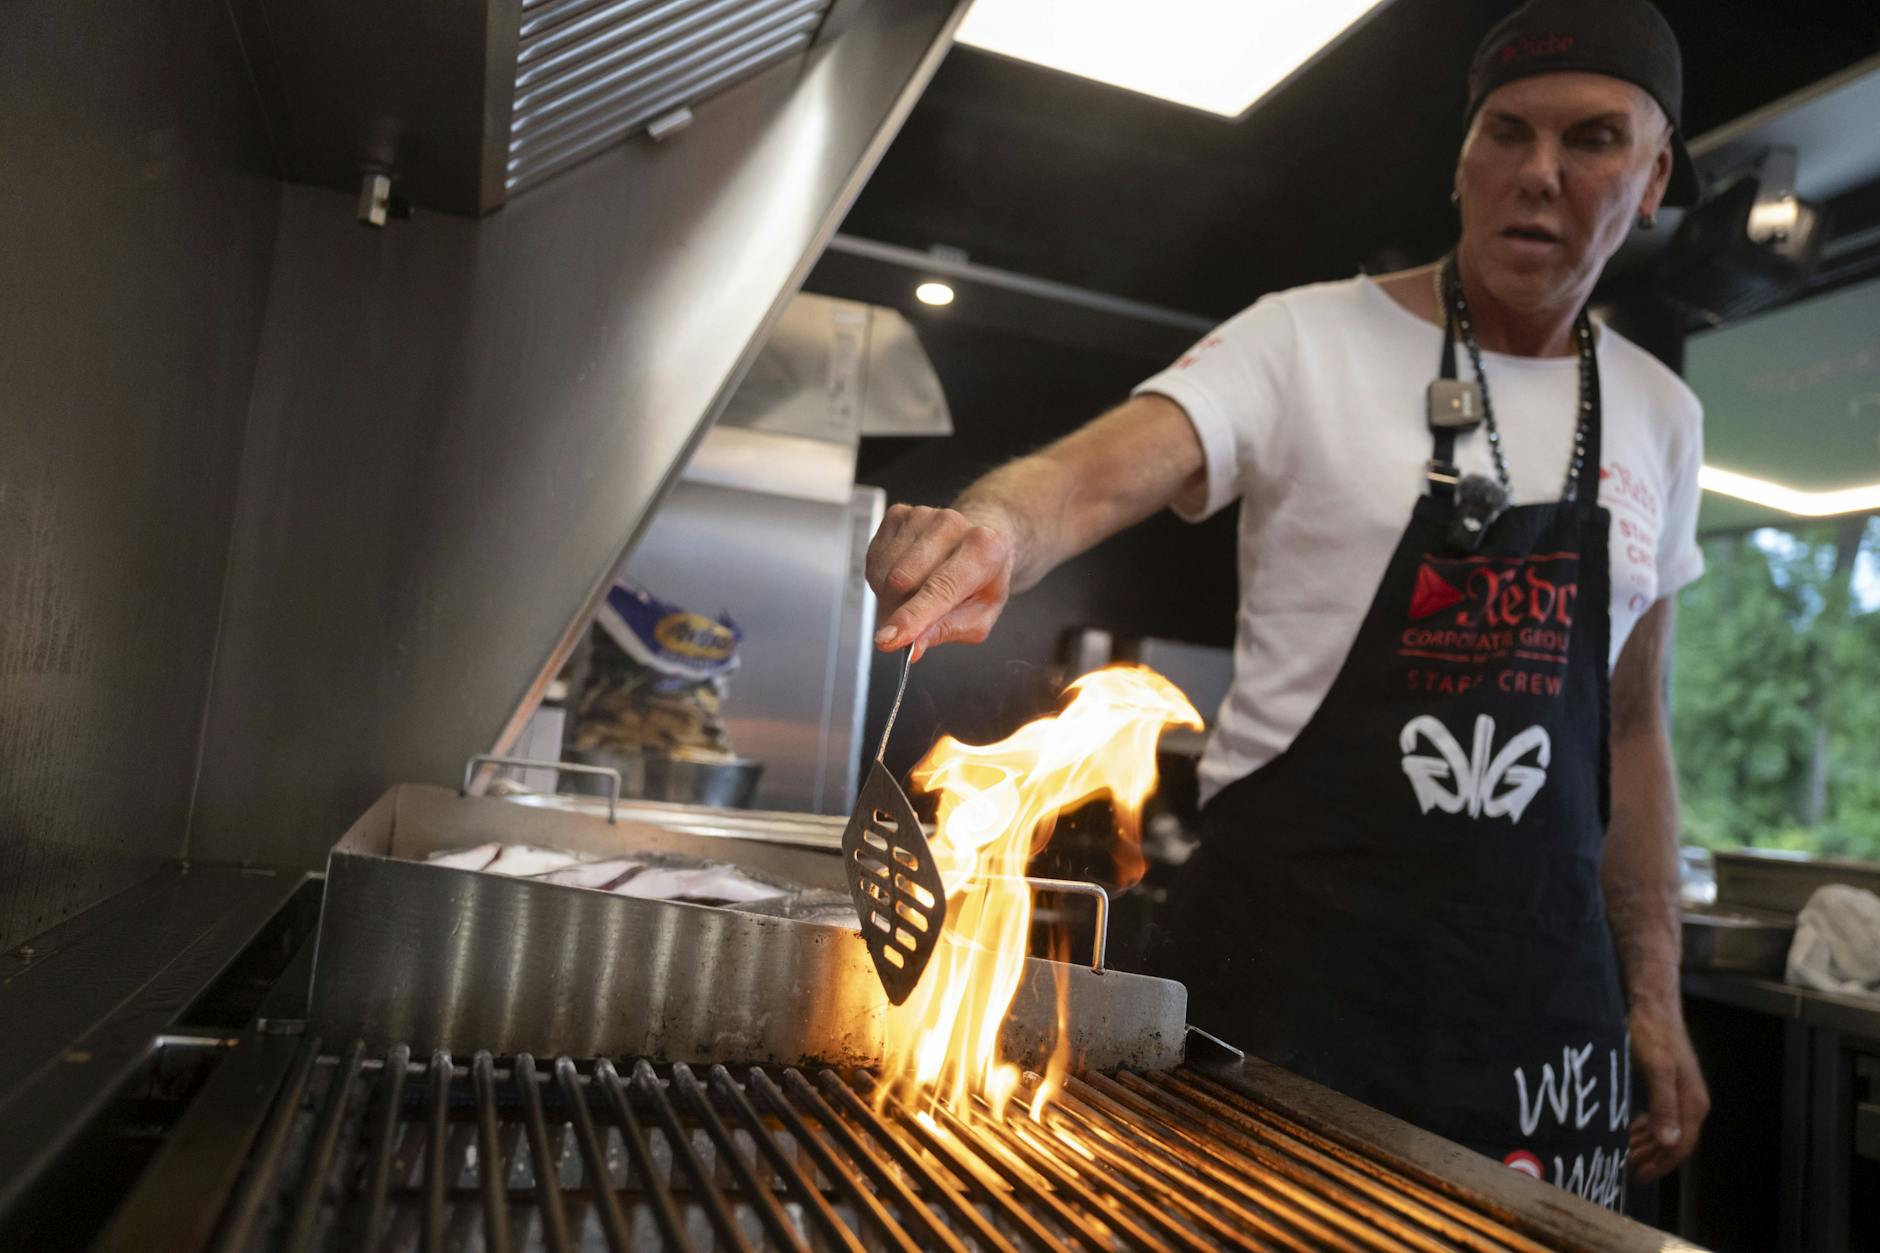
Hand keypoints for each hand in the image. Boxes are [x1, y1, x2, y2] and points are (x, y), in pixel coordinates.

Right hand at [865, 504, 1014, 659]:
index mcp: (984, 550)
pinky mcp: (899, 513)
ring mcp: (922, 514)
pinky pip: (875, 558)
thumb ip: (945, 631)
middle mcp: (952, 524)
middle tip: (908, 625)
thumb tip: (912, 647)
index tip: (888, 640)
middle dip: (896, 612)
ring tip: (915, 594)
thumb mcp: (978, 618)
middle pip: (902, 580)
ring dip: (890, 596)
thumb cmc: (981, 581)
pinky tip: (904, 575)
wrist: (978, 542)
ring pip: (884, 572)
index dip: (912, 616)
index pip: (940, 588)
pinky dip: (882, 578)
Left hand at [1627, 995, 1708, 1181]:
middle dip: (1652, 1157)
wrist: (1653, 1004)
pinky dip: (1645, 1126)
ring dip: (1647, 1143)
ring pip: (1665, 1129)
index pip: (1681, 1145)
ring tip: (1624, 1152)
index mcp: (1692, 1103)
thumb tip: (1669, 1142)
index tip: (1639, 1176)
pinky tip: (1631, 1130)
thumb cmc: (1652, 1034)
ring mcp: (1680, 1092)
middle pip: (1674, 1140)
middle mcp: (1691, 1101)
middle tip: (1625, 1167)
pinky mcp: (1667, 1083)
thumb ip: (1662, 1105)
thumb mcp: (1656, 1069)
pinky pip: (1659, 1115)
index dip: (1661, 1164)